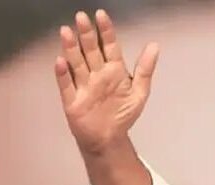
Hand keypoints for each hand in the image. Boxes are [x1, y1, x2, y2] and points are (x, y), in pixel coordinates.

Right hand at [54, 9, 158, 153]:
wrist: (109, 139)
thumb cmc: (123, 114)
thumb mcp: (139, 92)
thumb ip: (145, 69)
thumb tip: (155, 45)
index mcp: (114, 71)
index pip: (110, 47)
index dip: (106, 32)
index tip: (101, 15)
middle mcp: (97, 74)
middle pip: (91, 51)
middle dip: (86, 35)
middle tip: (81, 17)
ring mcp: (83, 86)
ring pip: (76, 63)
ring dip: (71, 48)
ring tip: (66, 31)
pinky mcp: (72, 100)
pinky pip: (66, 85)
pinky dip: (63, 74)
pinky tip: (60, 61)